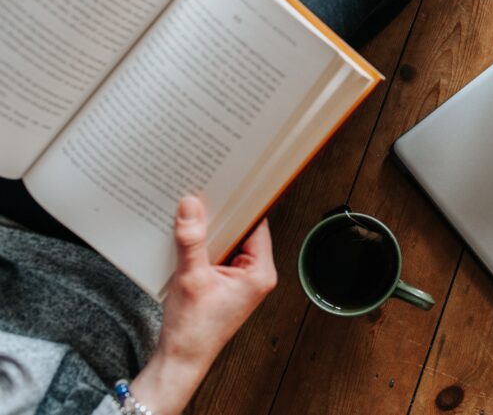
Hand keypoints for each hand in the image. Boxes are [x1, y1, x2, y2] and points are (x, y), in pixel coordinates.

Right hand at [130, 196, 277, 414]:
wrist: (180, 361)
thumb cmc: (193, 330)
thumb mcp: (191, 278)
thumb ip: (191, 240)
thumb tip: (190, 206)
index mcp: (260, 272)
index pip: (257, 225)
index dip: (243, 205)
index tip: (231, 184)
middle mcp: (255, 274)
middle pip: (242, 232)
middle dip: (222, 216)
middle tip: (206, 192)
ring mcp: (240, 279)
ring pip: (227, 242)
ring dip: (210, 231)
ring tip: (192, 210)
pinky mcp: (224, 283)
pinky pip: (216, 254)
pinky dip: (203, 245)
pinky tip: (186, 234)